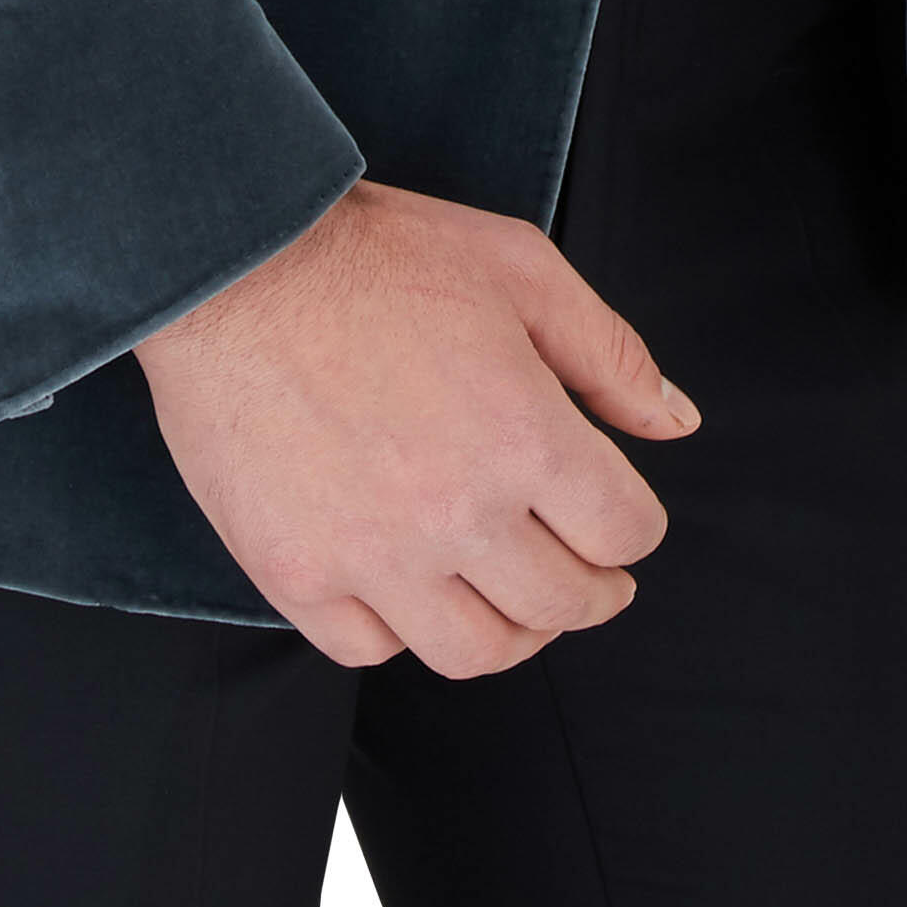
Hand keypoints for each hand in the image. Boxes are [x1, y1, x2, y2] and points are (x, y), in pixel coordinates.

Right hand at [135, 177, 697, 675]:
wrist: (230, 264)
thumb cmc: (373, 254)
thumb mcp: (519, 268)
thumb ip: (609, 352)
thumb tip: (675, 423)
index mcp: (526, 437)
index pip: (625, 533)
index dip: (633, 526)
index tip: (617, 518)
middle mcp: (457, 513)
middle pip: (562, 604)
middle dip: (593, 590)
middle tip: (586, 572)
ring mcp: (372, 555)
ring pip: (475, 651)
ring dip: (512, 631)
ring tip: (510, 598)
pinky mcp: (295, 572)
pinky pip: (369, 650)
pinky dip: (402, 632)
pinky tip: (411, 590)